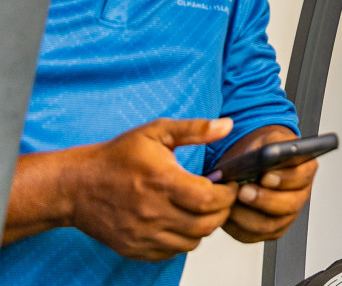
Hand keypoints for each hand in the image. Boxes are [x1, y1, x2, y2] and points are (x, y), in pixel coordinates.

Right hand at [68, 118, 237, 260]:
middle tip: (221, 198)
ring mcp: (142, 234)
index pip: (210, 200)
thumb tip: (227, 125)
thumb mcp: (156, 132)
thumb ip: (194, 129)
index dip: (228, 194)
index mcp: (161, 182)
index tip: (229, 185)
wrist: (76, 185)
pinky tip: (180, 221)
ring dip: (204, 227)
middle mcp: (152, 212)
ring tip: (201, 209)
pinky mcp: (134, 248)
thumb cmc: (116, 157)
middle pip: (206, 225)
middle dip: (222, 212)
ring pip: (191, 242)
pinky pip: (171, 252)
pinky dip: (182, 240)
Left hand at [219, 127, 318, 243]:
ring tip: (231, 203)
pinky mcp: (267, 231)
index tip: (265, 176)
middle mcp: (300, 195)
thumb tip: (266, 156)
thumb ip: (270, 144)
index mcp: (305, 170)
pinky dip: (236, 226)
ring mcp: (285, 216)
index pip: (301, 177)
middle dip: (264, 200)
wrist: (252, 166)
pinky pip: (252, 235)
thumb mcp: (268, 140)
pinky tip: (227, 213)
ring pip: (269, 225)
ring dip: (247, 215)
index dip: (284, 179)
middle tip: (244, 191)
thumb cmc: (262, 153)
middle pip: (288, 205)